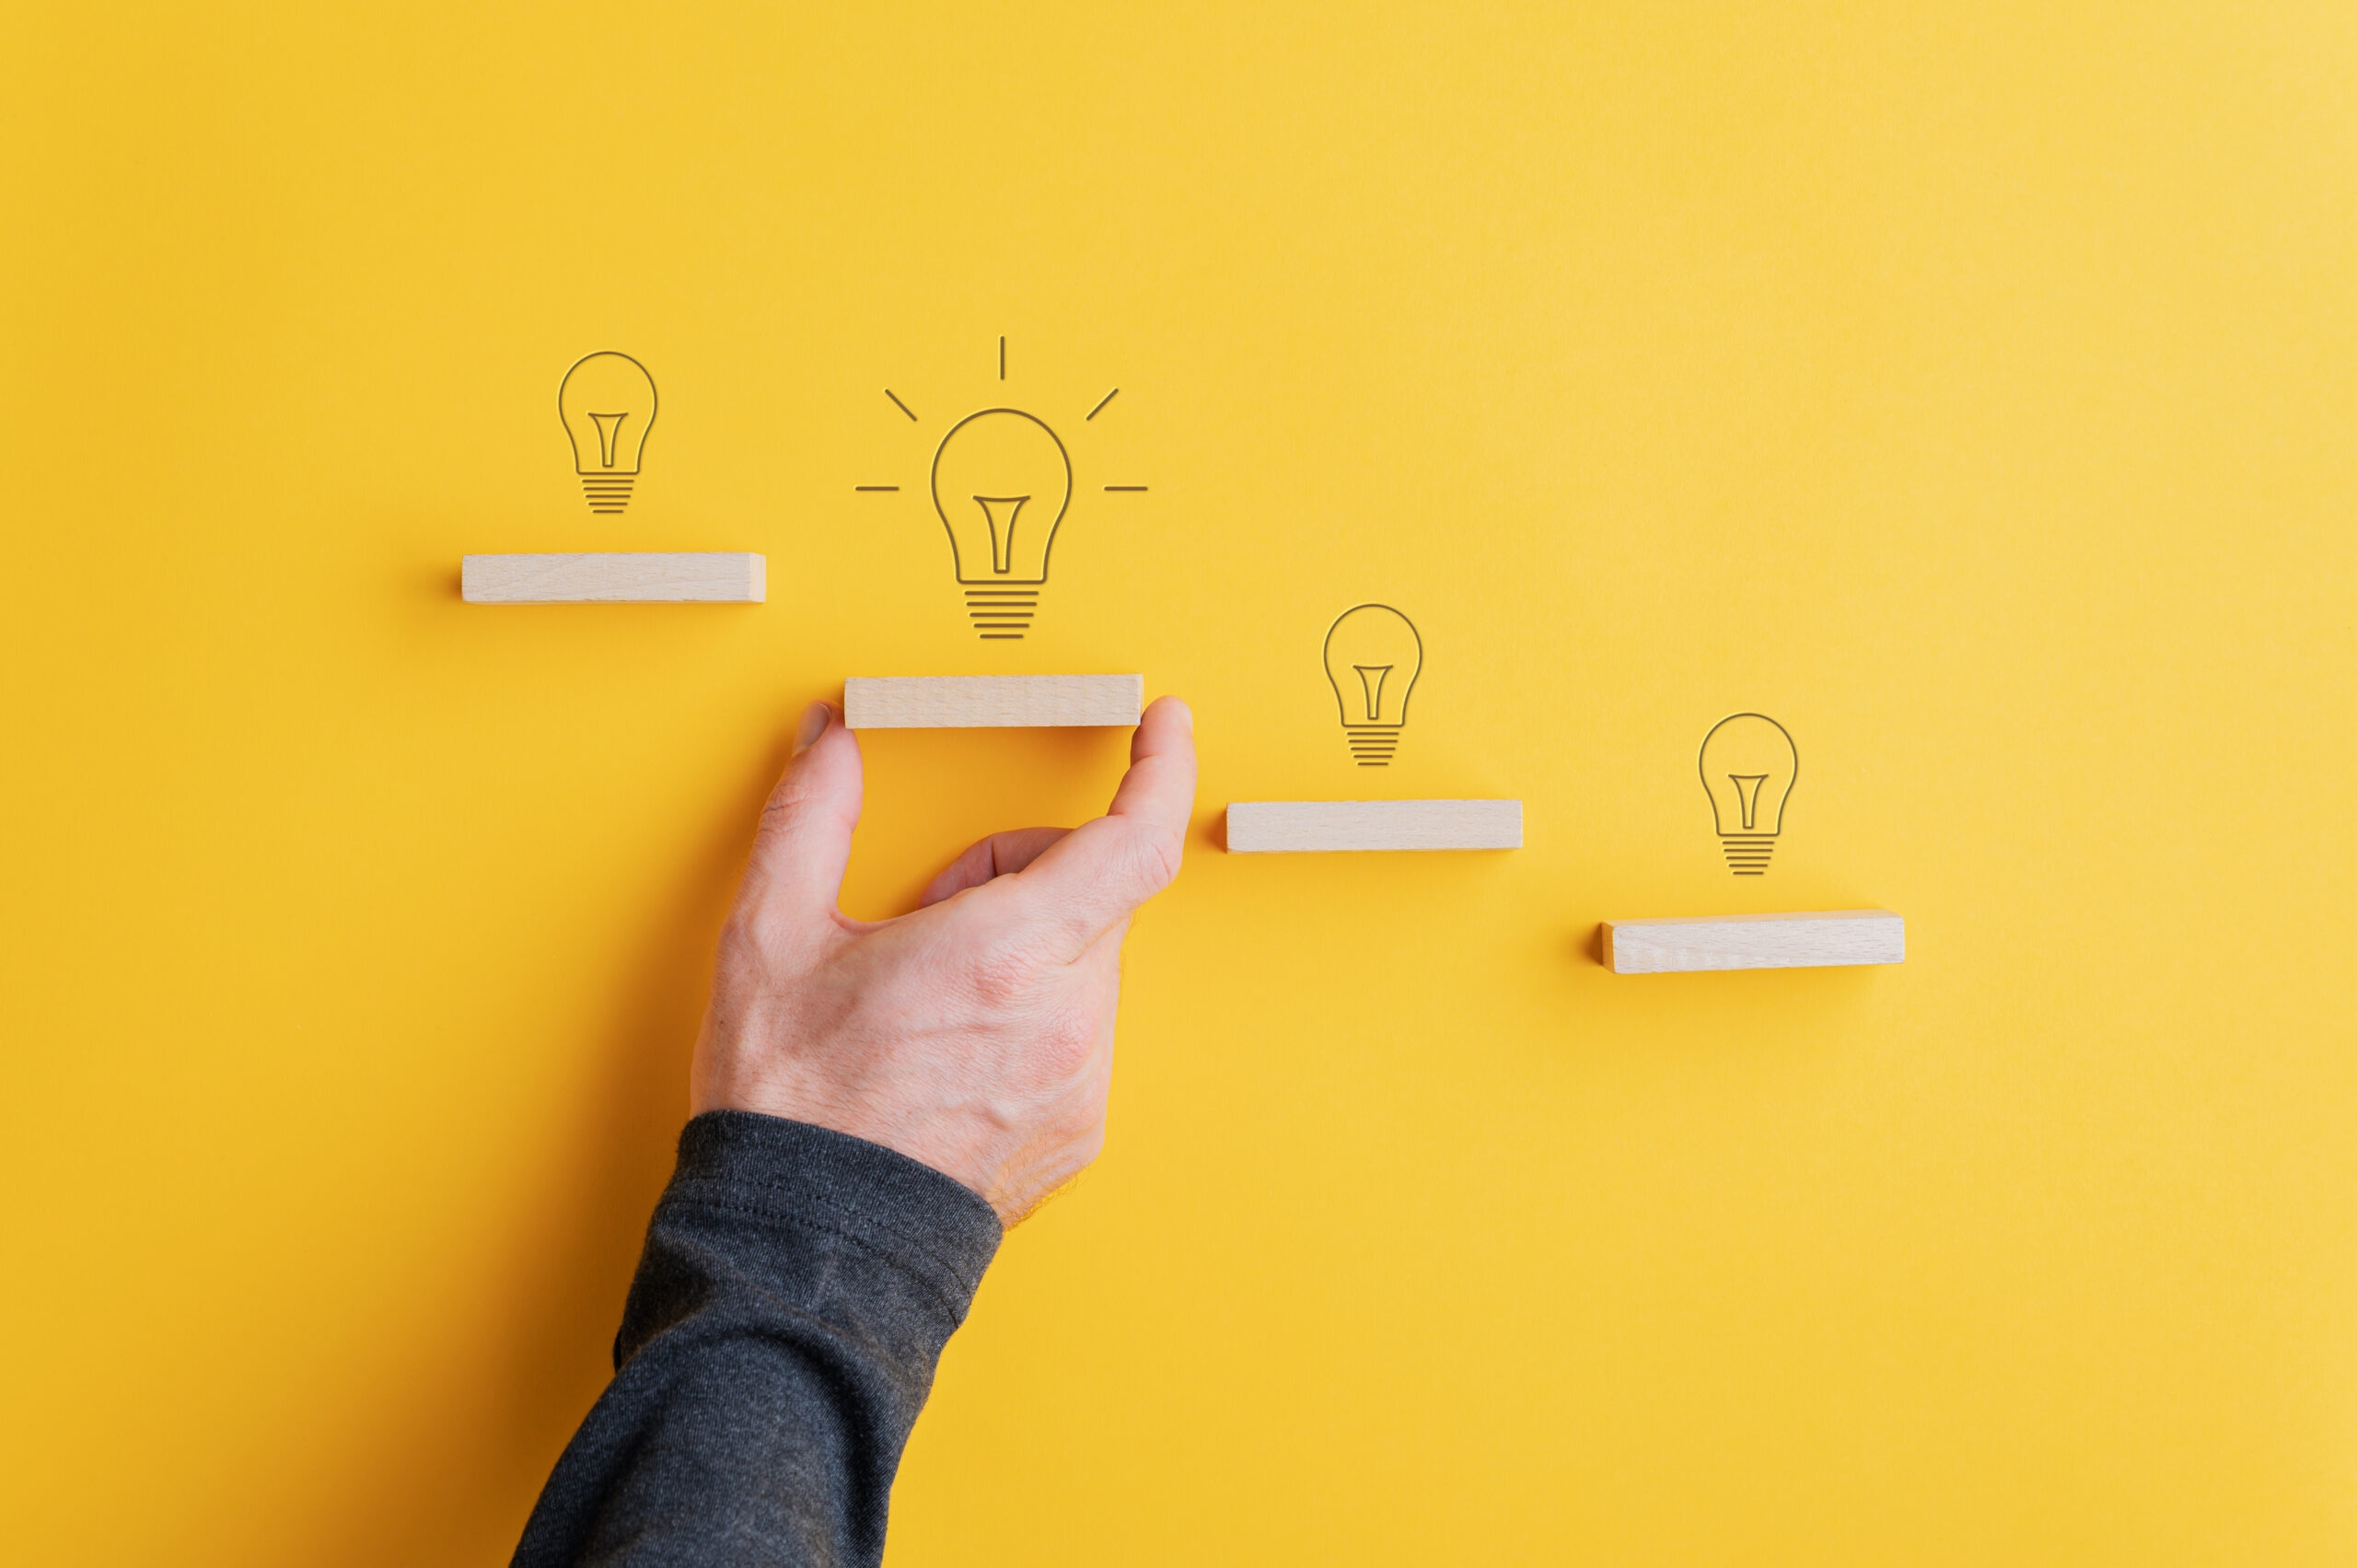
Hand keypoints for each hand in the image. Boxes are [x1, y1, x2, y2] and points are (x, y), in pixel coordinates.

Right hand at [690, 695, 1197, 1224]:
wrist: (804, 1245)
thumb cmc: (790, 1097)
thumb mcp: (771, 936)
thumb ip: (812, 815)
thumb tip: (832, 738)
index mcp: (1003, 955)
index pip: (1132, 840)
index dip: (1160, 770)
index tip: (1165, 727)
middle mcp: (1064, 1019)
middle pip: (1096, 895)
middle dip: (1027, 871)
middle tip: (936, 907)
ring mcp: (1081, 1083)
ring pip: (1086, 966)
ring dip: (1030, 949)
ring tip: (934, 996)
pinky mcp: (1081, 1132)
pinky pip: (1080, 1035)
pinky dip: (1034, 1016)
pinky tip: (955, 1051)